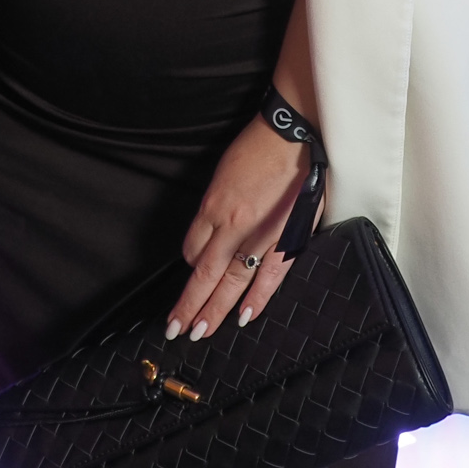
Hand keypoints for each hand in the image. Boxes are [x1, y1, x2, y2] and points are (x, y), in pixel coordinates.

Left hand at [163, 114, 318, 342]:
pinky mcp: (286, 238)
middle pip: (204, 274)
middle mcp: (231, 225)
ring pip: (231, 281)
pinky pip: (269, 276)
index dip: (190, 267)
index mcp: (213, 206)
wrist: (293, 135)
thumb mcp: (223, 174)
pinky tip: (244, 317)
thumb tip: (213, 233)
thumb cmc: (257, 148)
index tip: (190, 280)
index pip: (192, 249)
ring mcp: (260, 235)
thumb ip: (217, 207)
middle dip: (189, 304)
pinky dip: (256, 298)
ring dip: (215, 310)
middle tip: (175, 329)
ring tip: (200, 332)